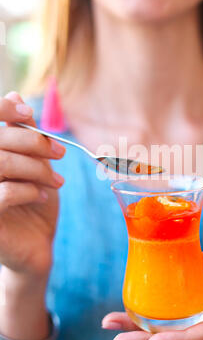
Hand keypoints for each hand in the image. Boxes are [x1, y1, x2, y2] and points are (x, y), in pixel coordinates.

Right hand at [0, 92, 65, 277]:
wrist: (35, 244)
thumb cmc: (34, 200)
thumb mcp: (33, 164)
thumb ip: (23, 135)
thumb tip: (15, 95)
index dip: (3, 110)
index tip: (28, 113)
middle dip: (33, 143)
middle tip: (60, 153)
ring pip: (2, 163)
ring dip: (36, 168)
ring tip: (56, 181)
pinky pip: (4, 193)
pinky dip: (28, 190)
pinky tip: (42, 196)